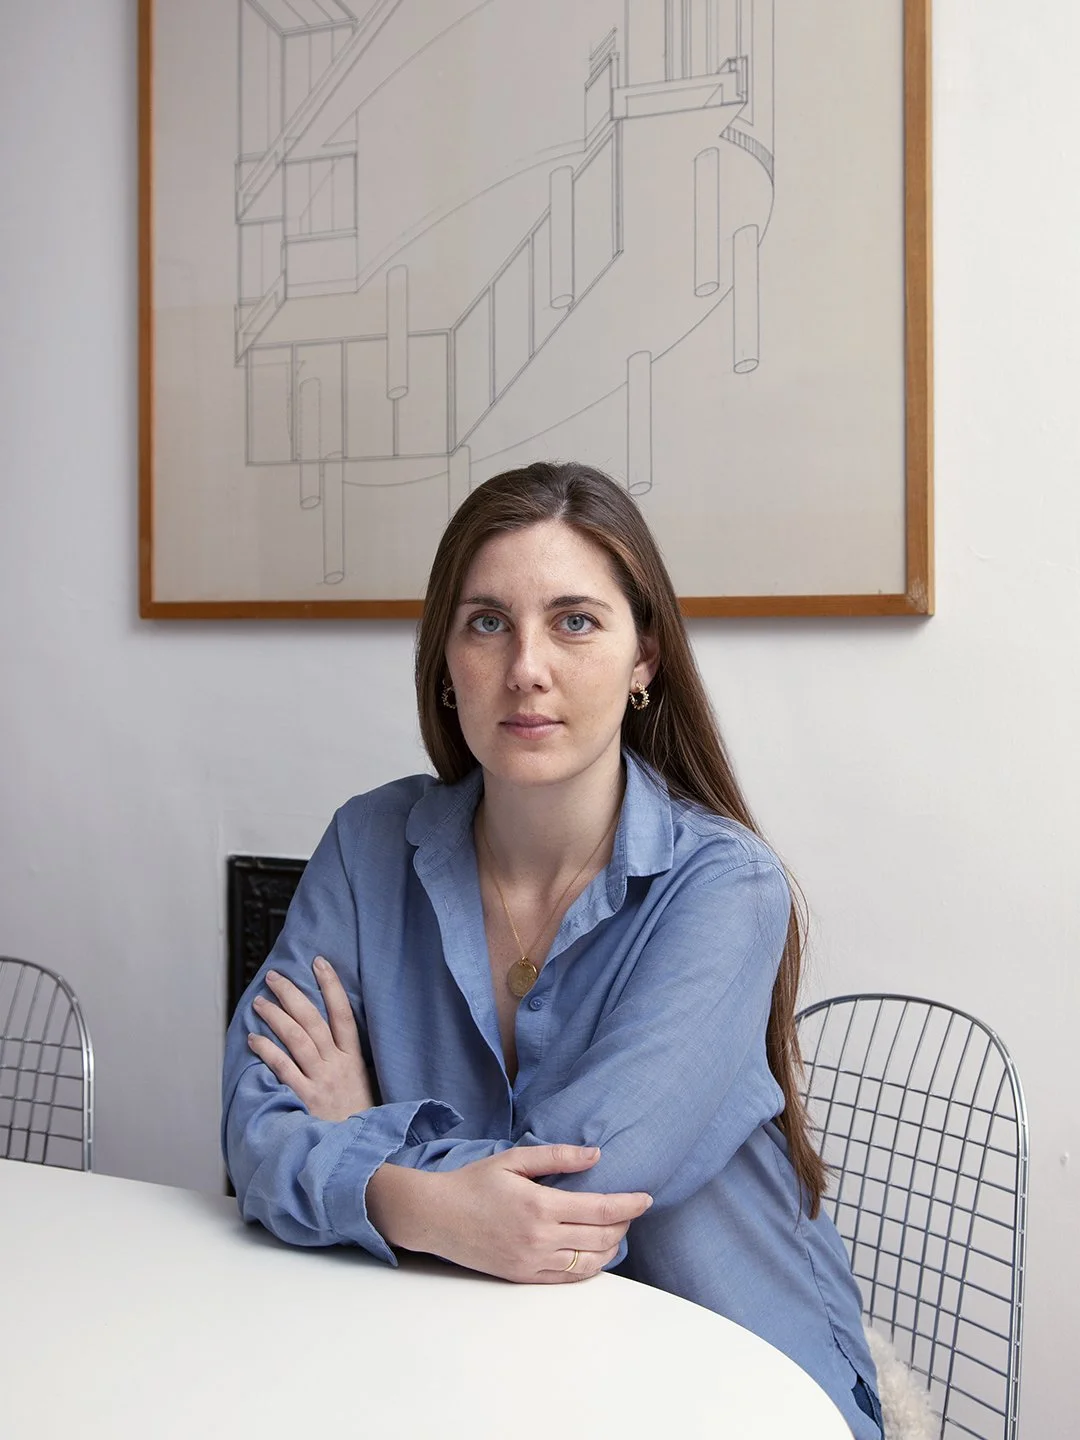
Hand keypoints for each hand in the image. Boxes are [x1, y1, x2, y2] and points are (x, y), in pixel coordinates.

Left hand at [248, 957, 374, 1121]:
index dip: (331, 985)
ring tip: (260, 1002)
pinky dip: (268, 1051)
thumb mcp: (363, 1084)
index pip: (343, 1013)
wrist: (358, 1153)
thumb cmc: (356, 1120)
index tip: (319, 963)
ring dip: (276, 1016)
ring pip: (297, 1038)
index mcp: (353, 1059)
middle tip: (274, 977)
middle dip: (292, 994)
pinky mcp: (305, 1099)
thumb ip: (350, 1060)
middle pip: (313, 1019)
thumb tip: (334, 1035)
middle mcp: (337, 1065)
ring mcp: (321, 1081)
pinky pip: (283, 1068)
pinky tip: (254, 1040)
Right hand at [369, 1145, 652, 1283]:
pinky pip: (567, 1279)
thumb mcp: (513, 1159)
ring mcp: (532, 1262)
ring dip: (611, 1249)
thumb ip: (557, 1157)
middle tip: (631, 1211)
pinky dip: (588, 1268)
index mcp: (540, 1206)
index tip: (646, 1198)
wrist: (437, 1216)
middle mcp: (540, 1238)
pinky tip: (594, 1254)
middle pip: (600, 1238)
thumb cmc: (473, 1183)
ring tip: (617, 1232)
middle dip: (624, 1225)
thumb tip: (595, 1155)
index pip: (600, 1209)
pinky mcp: (523, 1276)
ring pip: (588, 1264)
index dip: (628, 1205)